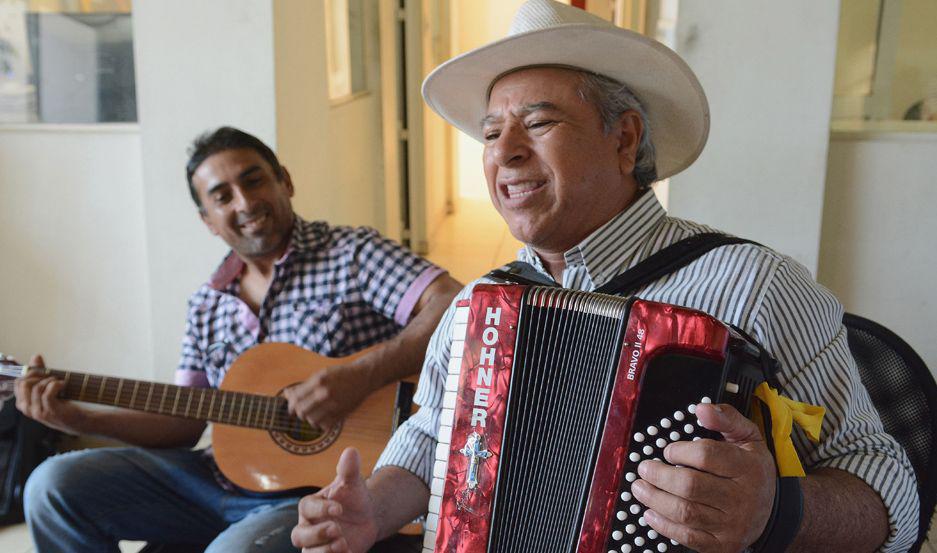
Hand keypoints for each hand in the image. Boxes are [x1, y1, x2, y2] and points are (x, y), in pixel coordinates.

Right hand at [14, 354, 88, 434]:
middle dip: (38, 375)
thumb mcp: (49, 387)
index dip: (31, 373)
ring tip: (59, 382)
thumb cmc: (64, 403)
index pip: (18, 383)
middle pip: (23, 383)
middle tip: (52, 376)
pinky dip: (56, 384)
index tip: (45, 372)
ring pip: (36, 387)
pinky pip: (47, 392)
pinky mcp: (50, 412)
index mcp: (24, 403)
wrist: (80, 420)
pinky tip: (63, 384)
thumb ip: (40, 372)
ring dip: (50, 380)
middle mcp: (27, 409)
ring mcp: (38, 412)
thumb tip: (35, 356)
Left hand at [283, 364, 375, 428]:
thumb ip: (304, 386)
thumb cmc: (341, 374)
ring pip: (312, 420)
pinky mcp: (342, 413)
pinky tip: (322, 417)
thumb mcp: (321, 374)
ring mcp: (334, 404)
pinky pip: (325, 425)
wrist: (364, 377)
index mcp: (318, 380)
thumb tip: (287, 394)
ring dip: (309, 418)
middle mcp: (325, 393)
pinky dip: (321, 423)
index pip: (296, 398)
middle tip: (299, 412)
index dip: (290, 404)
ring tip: (312, 413)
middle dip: (298, 412)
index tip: (290, 406)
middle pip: (302, 410)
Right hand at [292, 448, 379, 552]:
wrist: (365, 518)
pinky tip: (350, 552)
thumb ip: (349, 470)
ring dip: (324, 552)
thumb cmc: (353, 498)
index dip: (321, 509)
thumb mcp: (353, 484)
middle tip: (337, 529)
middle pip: (299, 536)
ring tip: (344, 544)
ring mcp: (316, 546)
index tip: (339, 508)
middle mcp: (308, 527)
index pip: (307, 507)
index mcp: (310, 506)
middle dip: (316, 535)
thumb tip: (351, 451)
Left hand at [631, 403, 775, 552]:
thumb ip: (725, 418)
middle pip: (691, 486)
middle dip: (660, 476)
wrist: (773, 511)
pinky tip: (650, 513)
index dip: (679, 451)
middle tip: (644, 469)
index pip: (706, 456)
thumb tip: (701, 409)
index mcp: (747, 467)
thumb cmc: (752, 469)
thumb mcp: (747, 437)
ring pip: (686, 512)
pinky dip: (664, 525)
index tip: (667, 450)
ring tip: (639, 488)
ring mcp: (732, 524)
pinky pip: (688, 537)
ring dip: (655, 499)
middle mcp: (741, 498)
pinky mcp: (722, 544)